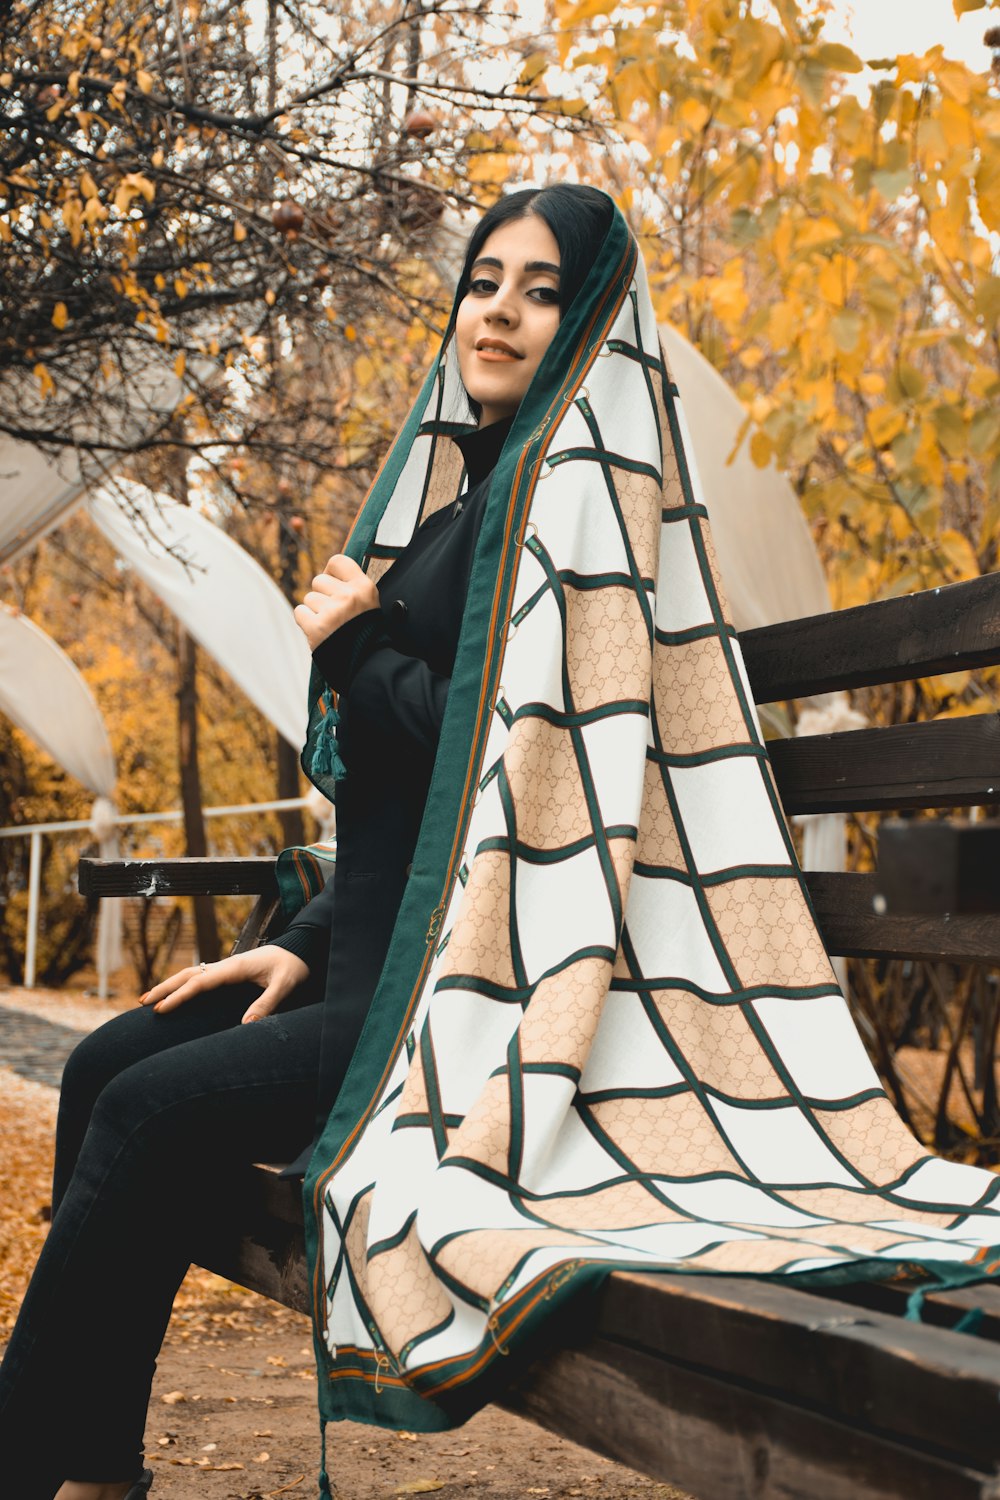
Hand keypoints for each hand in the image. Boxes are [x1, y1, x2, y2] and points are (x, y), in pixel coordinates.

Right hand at [139, 945, 309, 1023]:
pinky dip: (183, 985)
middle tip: (142, 1004)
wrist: (301, 948)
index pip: (200, 982)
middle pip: (188, 975)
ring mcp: (226, 968)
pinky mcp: (229, 972)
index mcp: (235, 967)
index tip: (161, 1009)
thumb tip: (245, 1026)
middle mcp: (226, 965)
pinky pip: (200, 978)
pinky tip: (175, 995)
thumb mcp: (285, 985)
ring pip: (191, 974)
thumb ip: (267, 1003)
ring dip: (169, 985)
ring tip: (148, 1000)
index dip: (179, 996)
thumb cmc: (293, 966)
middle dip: (164, 988)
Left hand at [293, 553, 378, 650]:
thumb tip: (327, 572)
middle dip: (323, 595)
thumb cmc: (365, 632)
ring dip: (315, 611)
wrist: (367, 663)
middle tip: (335, 613)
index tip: (333, 584)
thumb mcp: (368, 603)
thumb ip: (350, 586)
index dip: (330, 572)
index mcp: (364, 587)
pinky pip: (300, 612)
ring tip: (331, 625)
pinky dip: (306, 622)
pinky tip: (320, 631)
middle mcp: (349, 596)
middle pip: (318, 580)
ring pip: (309, 598)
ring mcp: (332, 612)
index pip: (337, 562)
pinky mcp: (317, 628)